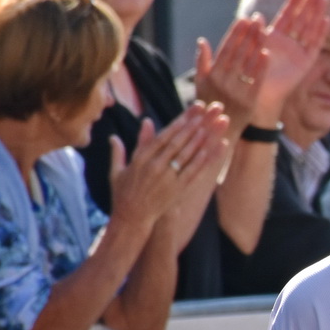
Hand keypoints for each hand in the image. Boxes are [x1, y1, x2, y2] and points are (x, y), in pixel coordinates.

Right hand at [108, 105, 231, 231]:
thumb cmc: (122, 193)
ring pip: (186, 155)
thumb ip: (120, 150)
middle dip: (192, 125)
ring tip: (211, 125)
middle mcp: (154, 166)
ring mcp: (167, 178)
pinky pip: (192, 172)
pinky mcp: (177, 190)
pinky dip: (203, 160)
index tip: (189, 111)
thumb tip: (121, 133)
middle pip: (177, 142)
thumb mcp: (118, 170)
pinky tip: (211, 149)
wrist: (131, 218)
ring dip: (199, 139)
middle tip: (205, 112)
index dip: (178, 122)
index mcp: (140, 159)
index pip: (163, 136)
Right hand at [194, 15, 270, 126]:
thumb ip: (202, 63)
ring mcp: (237, 93)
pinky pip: (256, 82)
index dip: (235, 34)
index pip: (225, 50)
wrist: (219, 133)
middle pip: (239, 54)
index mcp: (212, 76)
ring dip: (257, 46)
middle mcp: (224, 83)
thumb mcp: (201, 84)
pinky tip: (267, 53)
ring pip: (248, 64)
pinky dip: (261, 68)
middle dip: (248, 35)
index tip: (243, 19)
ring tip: (265, 30)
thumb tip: (202, 40)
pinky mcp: (250, 102)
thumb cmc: (209, 105)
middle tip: (257, 18)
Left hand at [253, 0, 329, 123]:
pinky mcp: (305, 63)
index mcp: (274, 37)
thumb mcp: (249, 49)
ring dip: (316, 13)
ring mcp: (298, 52)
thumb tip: (255, 16)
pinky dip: (320, 34)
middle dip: (309, 4)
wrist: (258, 95)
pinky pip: (314, 46)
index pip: (287, 15)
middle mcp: (288, 43)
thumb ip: (255, 34)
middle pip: (302, 19)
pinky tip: (326, 21)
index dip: (294, 2)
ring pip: (309, 28)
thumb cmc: (251, 74)